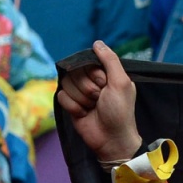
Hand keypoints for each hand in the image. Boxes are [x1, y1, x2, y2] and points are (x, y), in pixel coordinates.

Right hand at [57, 40, 141, 165]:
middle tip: (99, 99)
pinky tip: (84, 114)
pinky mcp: (70, 104)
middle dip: (88, 88)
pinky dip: (73, 107)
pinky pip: (61, 96)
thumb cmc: (120, 112)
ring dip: (81, 98)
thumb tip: (97, 43)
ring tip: (93, 108)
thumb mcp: (121, 83)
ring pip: (67, 83)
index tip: (104, 85)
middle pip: (75, 71)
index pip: (86, 61)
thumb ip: (110, 60)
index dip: (94, 74)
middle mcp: (91, 80)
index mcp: (105, 73)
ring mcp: (80, 92)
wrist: (111, 139)